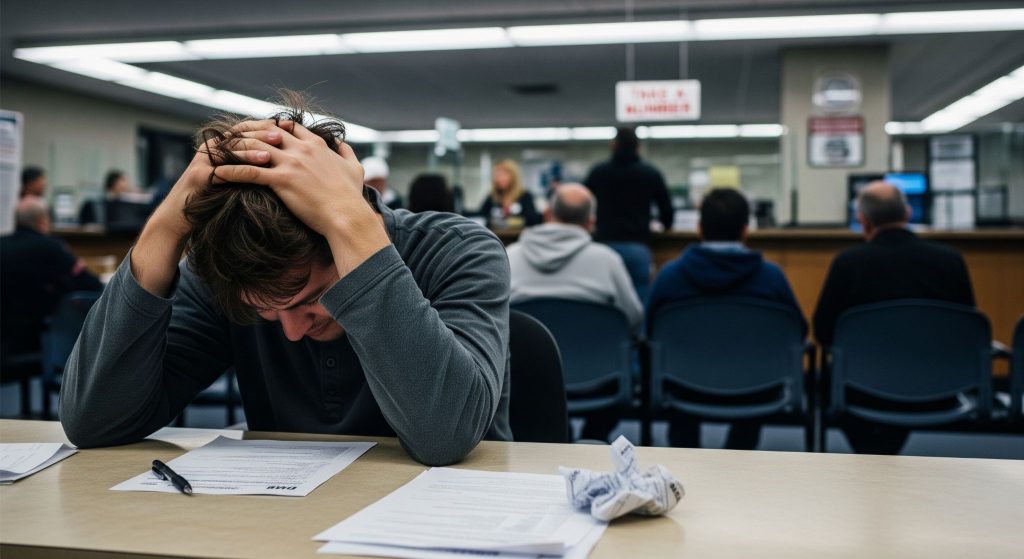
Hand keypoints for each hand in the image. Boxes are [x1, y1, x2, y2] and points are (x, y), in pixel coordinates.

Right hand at [130, 119, 288, 296]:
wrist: (186, 218)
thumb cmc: (217, 198)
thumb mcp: (237, 177)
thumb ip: (252, 164)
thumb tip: (283, 157)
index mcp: (221, 145)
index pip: (246, 129)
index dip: (266, 126)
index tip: (288, 127)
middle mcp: (211, 149)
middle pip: (239, 134)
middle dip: (262, 133)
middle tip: (283, 134)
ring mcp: (203, 161)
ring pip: (230, 149)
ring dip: (253, 148)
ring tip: (274, 149)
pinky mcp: (199, 177)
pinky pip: (222, 170)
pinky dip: (239, 169)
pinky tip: (255, 172)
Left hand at [213, 123, 390, 276]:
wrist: (347, 216)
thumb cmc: (351, 196)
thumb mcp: (354, 168)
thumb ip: (346, 152)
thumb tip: (340, 143)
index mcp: (316, 145)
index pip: (287, 127)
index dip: (269, 126)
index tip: (255, 130)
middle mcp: (301, 149)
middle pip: (265, 131)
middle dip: (244, 132)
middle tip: (228, 137)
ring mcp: (291, 163)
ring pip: (253, 147)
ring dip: (233, 149)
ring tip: (217, 154)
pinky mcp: (282, 181)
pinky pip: (249, 172)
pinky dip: (230, 171)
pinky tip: (217, 174)